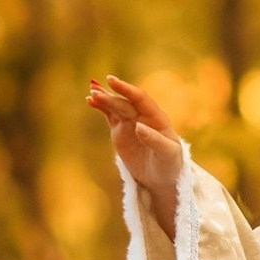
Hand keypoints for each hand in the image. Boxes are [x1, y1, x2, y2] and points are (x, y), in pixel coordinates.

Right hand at [87, 74, 181, 239]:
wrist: (161, 177)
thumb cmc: (170, 164)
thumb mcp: (167, 154)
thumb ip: (155, 140)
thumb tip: (139, 126)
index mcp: (157, 118)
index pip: (140, 99)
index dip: (127, 90)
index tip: (112, 82)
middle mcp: (143, 116)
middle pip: (124, 103)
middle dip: (111, 97)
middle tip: (95, 92)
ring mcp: (130, 122)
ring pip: (115, 107)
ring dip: (103, 99)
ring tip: (91, 94)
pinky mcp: (120, 130)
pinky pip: (109, 115)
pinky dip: (100, 108)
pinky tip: (90, 101)